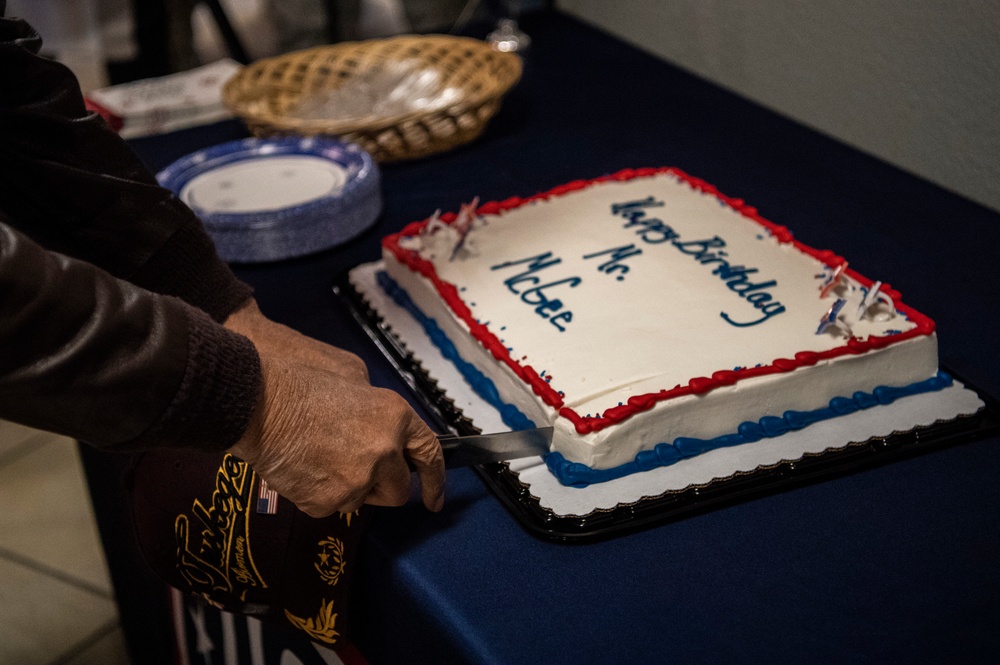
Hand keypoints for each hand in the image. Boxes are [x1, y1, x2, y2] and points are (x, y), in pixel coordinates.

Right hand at [225, 303, 444, 516]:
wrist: (258, 402)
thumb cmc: (301, 384)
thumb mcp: (355, 380)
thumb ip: (381, 414)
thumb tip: (388, 437)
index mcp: (395, 417)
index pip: (429, 455)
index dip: (435, 480)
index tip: (434, 499)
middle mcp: (384, 452)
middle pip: (398, 491)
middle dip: (383, 487)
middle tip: (358, 471)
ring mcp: (356, 480)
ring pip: (362, 501)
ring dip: (350, 488)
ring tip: (322, 457)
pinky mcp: (327, 501)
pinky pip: (331, 506)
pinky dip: (321, 493)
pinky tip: (306, 467)